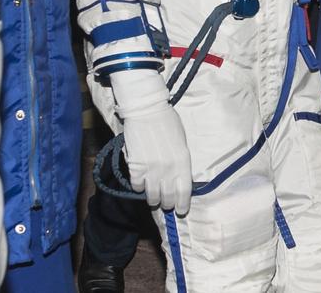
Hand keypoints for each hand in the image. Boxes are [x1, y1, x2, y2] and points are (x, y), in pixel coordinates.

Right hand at [111, 70, 192, 214]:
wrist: (146, 110)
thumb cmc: (167, 122)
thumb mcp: (182, 142)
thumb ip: (180, 162)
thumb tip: (178, 179)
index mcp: (183, 162)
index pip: (184, 192)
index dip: (182, 204)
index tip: (180, 210)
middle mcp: (168, 170)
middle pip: (167, 197)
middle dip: (166, 204)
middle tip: (165, 204)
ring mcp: (151, 170)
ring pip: (151, 195)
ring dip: (152, 198)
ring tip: (153, 197)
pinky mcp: (136, 167)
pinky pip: (137, 186)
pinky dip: (139, 186)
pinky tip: (141, 182)